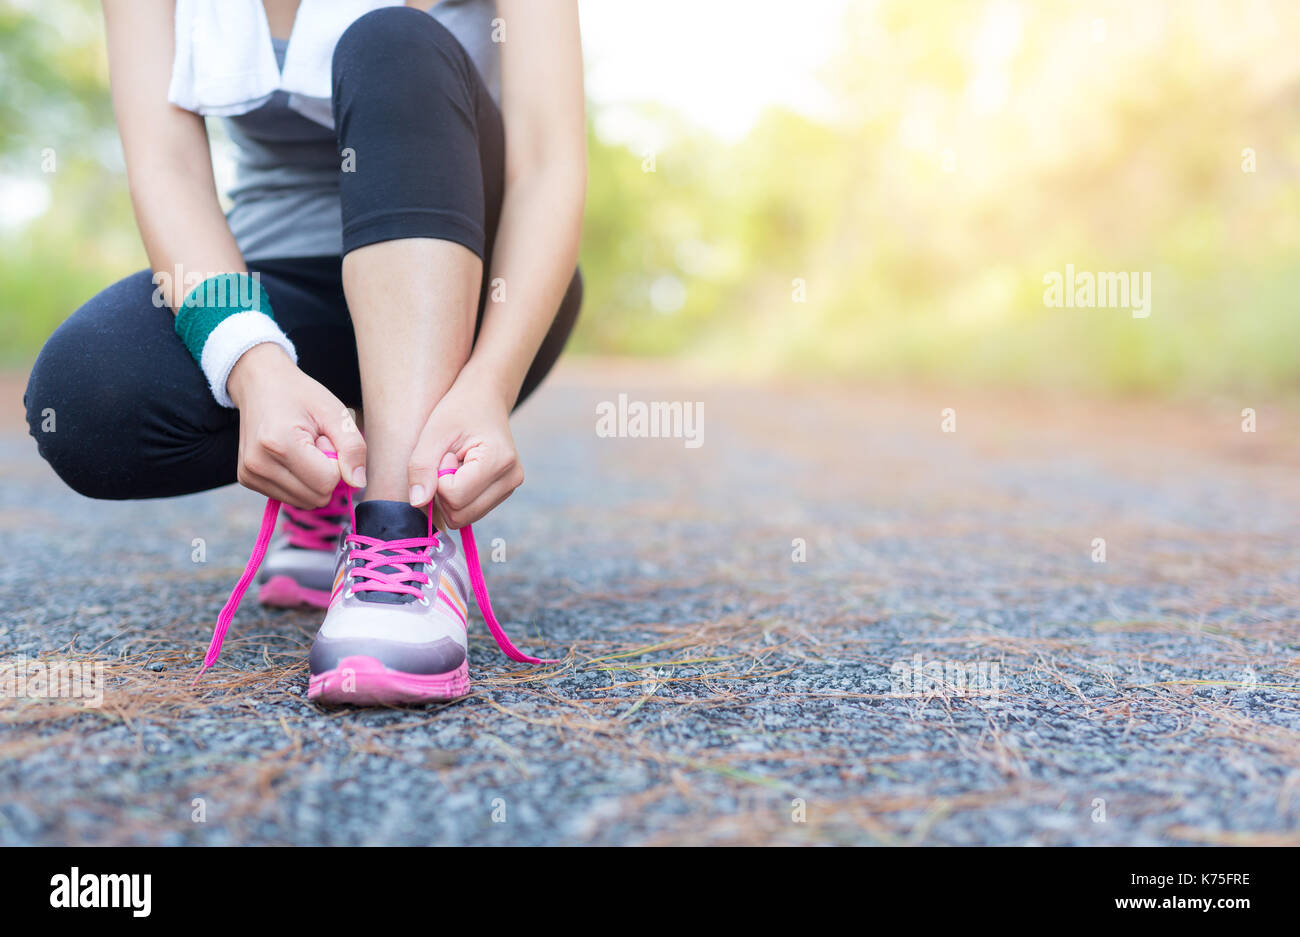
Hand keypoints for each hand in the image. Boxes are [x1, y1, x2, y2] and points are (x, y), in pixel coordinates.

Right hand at [227, 344, 366, 507]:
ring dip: (313, 479)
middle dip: (325, 474)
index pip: (327, 482)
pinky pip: (291, 498)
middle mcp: (258, 464)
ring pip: (305, 502)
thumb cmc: (300, 395)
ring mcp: (249, 475)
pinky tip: (291, 456)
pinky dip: (299, 482)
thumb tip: (357, 483)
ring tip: (302, 448)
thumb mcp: (335, 412)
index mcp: (279, 444)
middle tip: (314, 443)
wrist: (259, 384)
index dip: (336, 462)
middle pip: (316, 497)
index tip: (324, 438)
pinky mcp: (247, 480)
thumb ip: (352, 447)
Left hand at [407, 370, 521, 527]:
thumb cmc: (459, 409)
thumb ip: (422, 466)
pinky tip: (462, 472)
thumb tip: (417, 503)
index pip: (454, 496)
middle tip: (447, 460)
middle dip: (442, 492)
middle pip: (460, 515)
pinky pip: (469, 512)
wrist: (484, 398)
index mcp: (499, 461)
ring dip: (449, 495)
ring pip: (463, 518)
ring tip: (455, 464)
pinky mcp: (503, 493)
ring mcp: (510, 488)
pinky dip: (457, 497)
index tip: (445, 453)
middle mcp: (512, 479)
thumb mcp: (434, 432)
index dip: (437, 477)